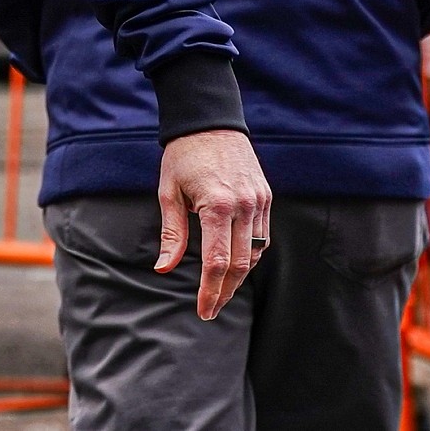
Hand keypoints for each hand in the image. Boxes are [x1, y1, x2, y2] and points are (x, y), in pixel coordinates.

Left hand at [156, 128, 270, 319]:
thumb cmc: (183, 155)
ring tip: (221, 291)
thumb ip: (172, 233)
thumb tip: (164, 268)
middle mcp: (243, 205)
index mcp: (217, 204)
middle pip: (240, 264)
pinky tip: (236, 264)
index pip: (217, 261)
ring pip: (255, 253)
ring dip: (239, 276)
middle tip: (211, 310)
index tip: (204, 311)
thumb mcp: (169, 191)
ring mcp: (258, 200)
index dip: (210, 291)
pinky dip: (250, 255)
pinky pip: (262, 236)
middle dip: (225, 291)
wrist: (210, 120)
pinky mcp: (265, 196)